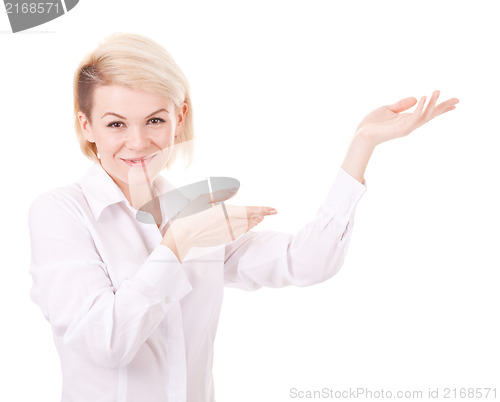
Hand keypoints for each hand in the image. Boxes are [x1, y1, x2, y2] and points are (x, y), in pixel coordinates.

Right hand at [161, 204, 276, 261]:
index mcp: (227, 211)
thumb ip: (222, 194)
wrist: (183, 235)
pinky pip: (239, 233)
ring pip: (246, 227)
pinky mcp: (224, 240)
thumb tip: (236, 190)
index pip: (251, 211)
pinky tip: (246, 227)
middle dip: (260, 216)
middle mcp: (230, 223)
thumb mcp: (204, 199)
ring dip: (253, 222)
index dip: (264, 210)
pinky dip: (245, 229)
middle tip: (269, 212)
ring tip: (259, 218)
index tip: (274, 210)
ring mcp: (228, 233)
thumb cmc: (191, 215)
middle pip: (250, 220)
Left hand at [356, 90, 458, 147]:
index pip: (427, 112)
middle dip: (443, 108)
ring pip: (424, 115)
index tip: (454, 103)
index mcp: (407, 119)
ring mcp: (406, 127)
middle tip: (457, 100)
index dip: (440, 108)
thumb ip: (401, 104)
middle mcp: (409, 124)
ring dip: (432, 104)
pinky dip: (420, 108)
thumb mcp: (388, 110)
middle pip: (430, 115)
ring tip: (437, 91)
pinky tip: (423, 97)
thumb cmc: (372, 124)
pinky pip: (414, 118)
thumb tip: (416, 98)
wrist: (361, 134)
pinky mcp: (401, 129)